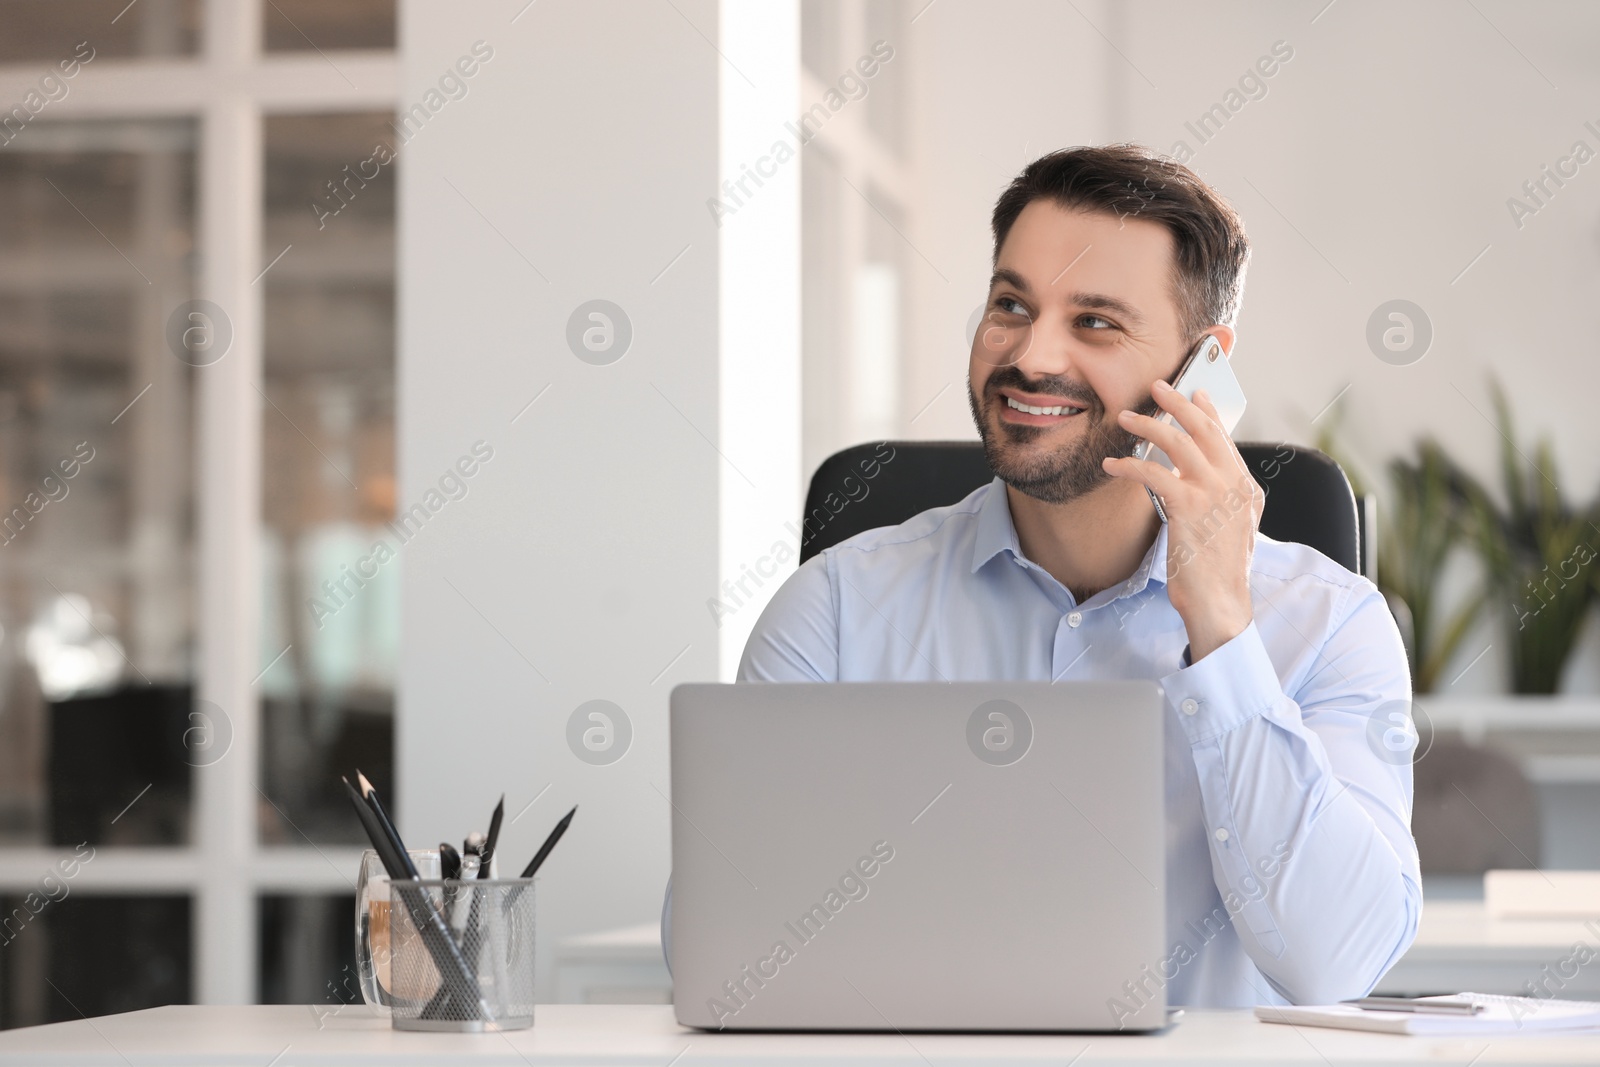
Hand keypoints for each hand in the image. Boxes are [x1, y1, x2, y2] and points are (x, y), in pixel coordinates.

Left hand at [1101, 380, 1262, 660]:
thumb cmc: (1218, 571)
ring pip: (1177, 442)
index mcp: (1245, 488)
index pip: (1225, 438)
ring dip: (1148, 424)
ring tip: (1125, 418)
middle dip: (1178, 403)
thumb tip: (1197, 478)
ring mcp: (1212, 493)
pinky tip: (1112, 464)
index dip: (1208, 412)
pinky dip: (1129, 464)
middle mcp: (1233, 484)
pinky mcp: (1187, 506)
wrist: (1220, 601)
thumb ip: (1220, 499)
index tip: (1194, 393)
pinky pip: (1153, 471)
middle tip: (1157, 387)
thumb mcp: (1229, 528)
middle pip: (1204, 429)